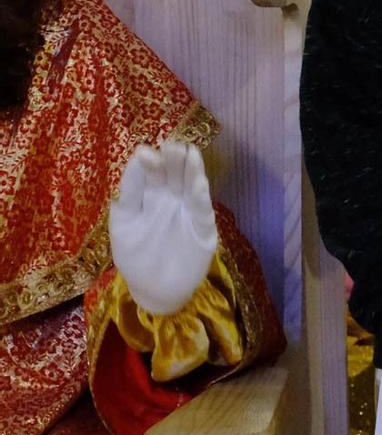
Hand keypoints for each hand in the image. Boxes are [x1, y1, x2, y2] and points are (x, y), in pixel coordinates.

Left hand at [109, 142, 219, 315]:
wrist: (153, 290)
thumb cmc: (135, 256)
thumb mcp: (124, 226)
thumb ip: (127, 199)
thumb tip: (132, 167)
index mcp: (149, 197)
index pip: (150, 174)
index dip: (148, 163)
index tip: (144, 152)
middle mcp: (171, 200)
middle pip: (173, 175)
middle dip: (172, 160)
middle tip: (171, 145)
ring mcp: (188, 213)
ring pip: (191, 187)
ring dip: (191, 171)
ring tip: (189, 153)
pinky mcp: (203, 230)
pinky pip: (202, 212)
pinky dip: (201, 198)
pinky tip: (198, 184)